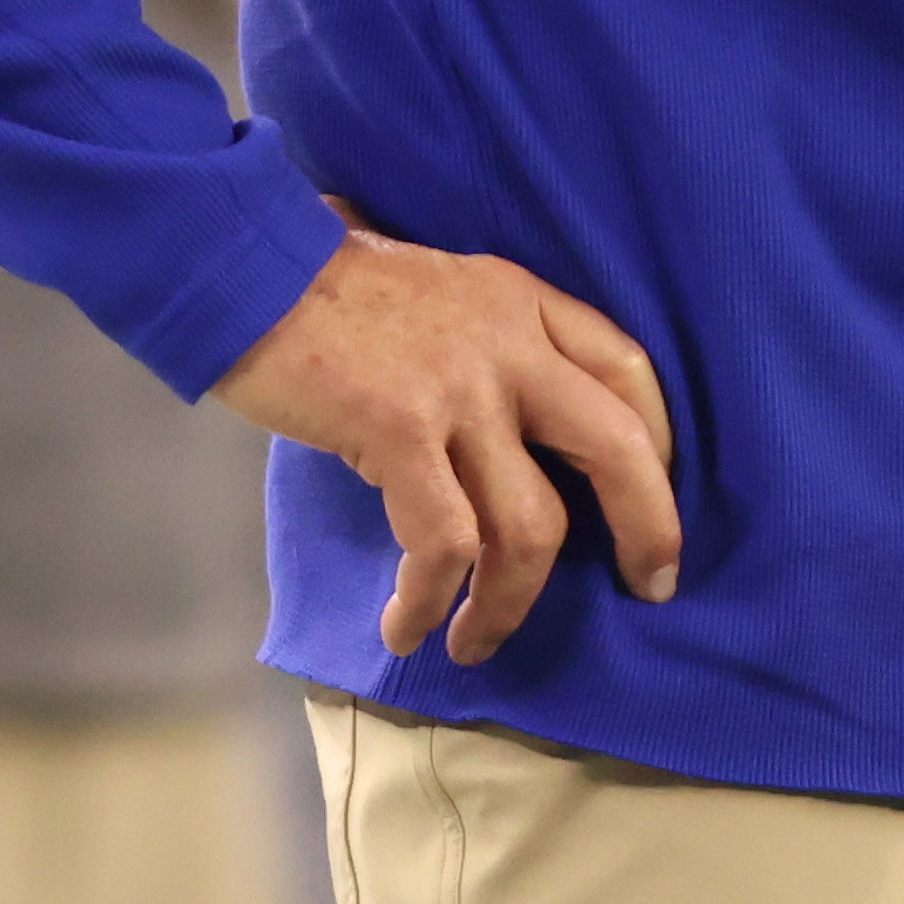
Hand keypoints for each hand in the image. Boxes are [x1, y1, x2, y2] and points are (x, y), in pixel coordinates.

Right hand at [210, 210, 682, 663]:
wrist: (241, 260)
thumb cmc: (322, 282)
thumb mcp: (438, 288)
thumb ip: (484, 342)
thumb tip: (508, 431)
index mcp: (522, 302)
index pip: (630, 369)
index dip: (662, 443)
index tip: (657, 498)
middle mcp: (509, 344)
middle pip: (619, 449)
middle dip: (647, 529)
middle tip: (648, 588)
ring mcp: (459, 389)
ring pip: (532, 524)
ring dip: (509, 603)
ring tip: (474, 643)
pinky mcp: (399, 430)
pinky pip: (445, 544)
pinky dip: (429, 601)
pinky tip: (405, 627)